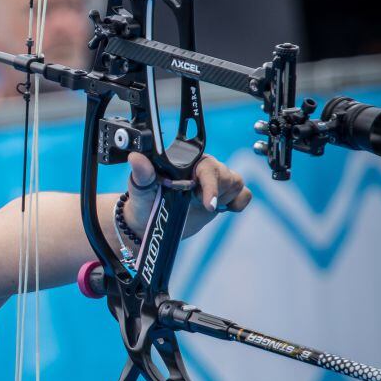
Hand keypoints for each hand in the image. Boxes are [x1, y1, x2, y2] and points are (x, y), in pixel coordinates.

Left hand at [123, 153, 252, 238]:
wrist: (150, 222)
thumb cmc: (144, 201)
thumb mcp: (141, 188)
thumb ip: (142, 173)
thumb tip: (136, 158)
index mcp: (187, 161)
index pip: (207, 166)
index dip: (210, 184)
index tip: (206, 203)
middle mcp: (203, 167)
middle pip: (226, 174)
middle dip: (216, 193)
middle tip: (200, 205)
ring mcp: (215, 181)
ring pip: (236, 183)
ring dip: (223, 198)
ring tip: (202, 205)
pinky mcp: (223, 195)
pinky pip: (244, 194)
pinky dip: (238, 203)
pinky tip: (221, 208)